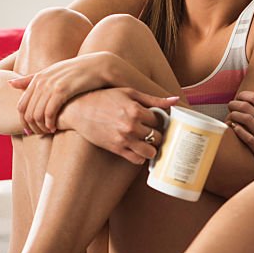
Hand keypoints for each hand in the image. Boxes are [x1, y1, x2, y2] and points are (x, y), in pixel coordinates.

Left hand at [9, 52, 113, 134]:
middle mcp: (41, 81)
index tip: (32, 131)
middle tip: (40, 134)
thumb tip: (9, 83)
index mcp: (37, 78)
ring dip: (41, 127)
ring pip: (36, 114)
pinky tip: (55, 129)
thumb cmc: (77, 72)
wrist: (99, 66)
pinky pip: (49, 112)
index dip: (24, 122)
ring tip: (49, 132)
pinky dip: (50, 123)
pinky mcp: (62, 90)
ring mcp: (51, 85)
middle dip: (32, 127)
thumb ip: (30, 79)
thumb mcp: (52, 73)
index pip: (21, 106)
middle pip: (27, 112)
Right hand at [57, 87, 178, 163]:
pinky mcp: (116, 149)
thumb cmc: (104, 98)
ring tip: (147, 142)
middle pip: (157, 137)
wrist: (78, 109)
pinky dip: (140, 156)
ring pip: (150, 152)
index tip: (155, 120)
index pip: (159, 121)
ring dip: (151, 148)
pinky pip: (136, 159)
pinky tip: (138, 148)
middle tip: (153, 132)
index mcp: (135, 110)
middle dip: (157, 135)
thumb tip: (175, 100)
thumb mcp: (129, 92)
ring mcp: (123, 139)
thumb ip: (153, 99)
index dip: (158, 120)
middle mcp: (130, 126)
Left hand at [226, 90, 253, 170]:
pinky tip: (234, 127)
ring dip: (234, 115)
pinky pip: (247, 137)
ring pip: (246, 119)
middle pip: (248, 107)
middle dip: (235, 104)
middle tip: (230, 105)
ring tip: (230, 116)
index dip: (244, 95)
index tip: (239, 97)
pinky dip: (238, 130)